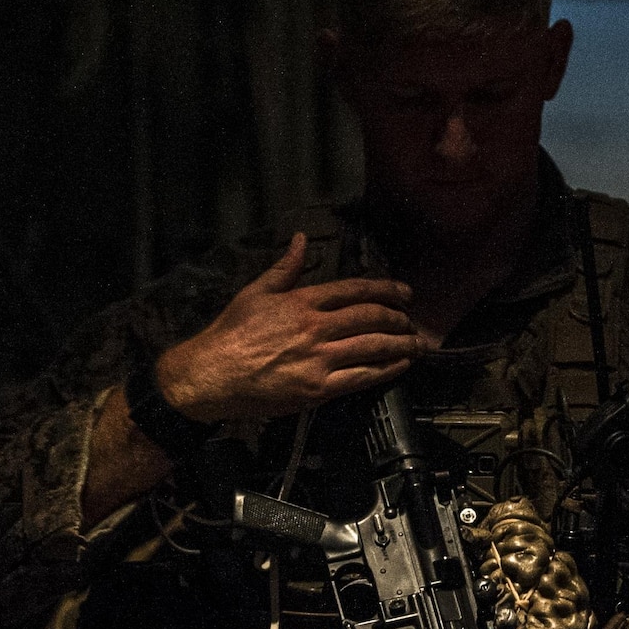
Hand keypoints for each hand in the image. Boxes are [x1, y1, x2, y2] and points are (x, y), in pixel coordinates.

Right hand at [153, 233, 432, 423]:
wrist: (210, 375)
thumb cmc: (230, 334)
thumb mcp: (254, 292)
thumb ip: (285, 267)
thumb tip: (302, 239)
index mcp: (301, 302)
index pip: (353, 290)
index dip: (385, 289)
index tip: (404, 292)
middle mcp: (314, 327)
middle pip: (370, 317)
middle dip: (397, 317)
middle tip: (411, 320)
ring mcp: (318, 359)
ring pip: (373, 346)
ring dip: (401, 344)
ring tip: (417, 344)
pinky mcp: (318, 388)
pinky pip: (362, 377)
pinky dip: (387, 370)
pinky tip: (401, 365)